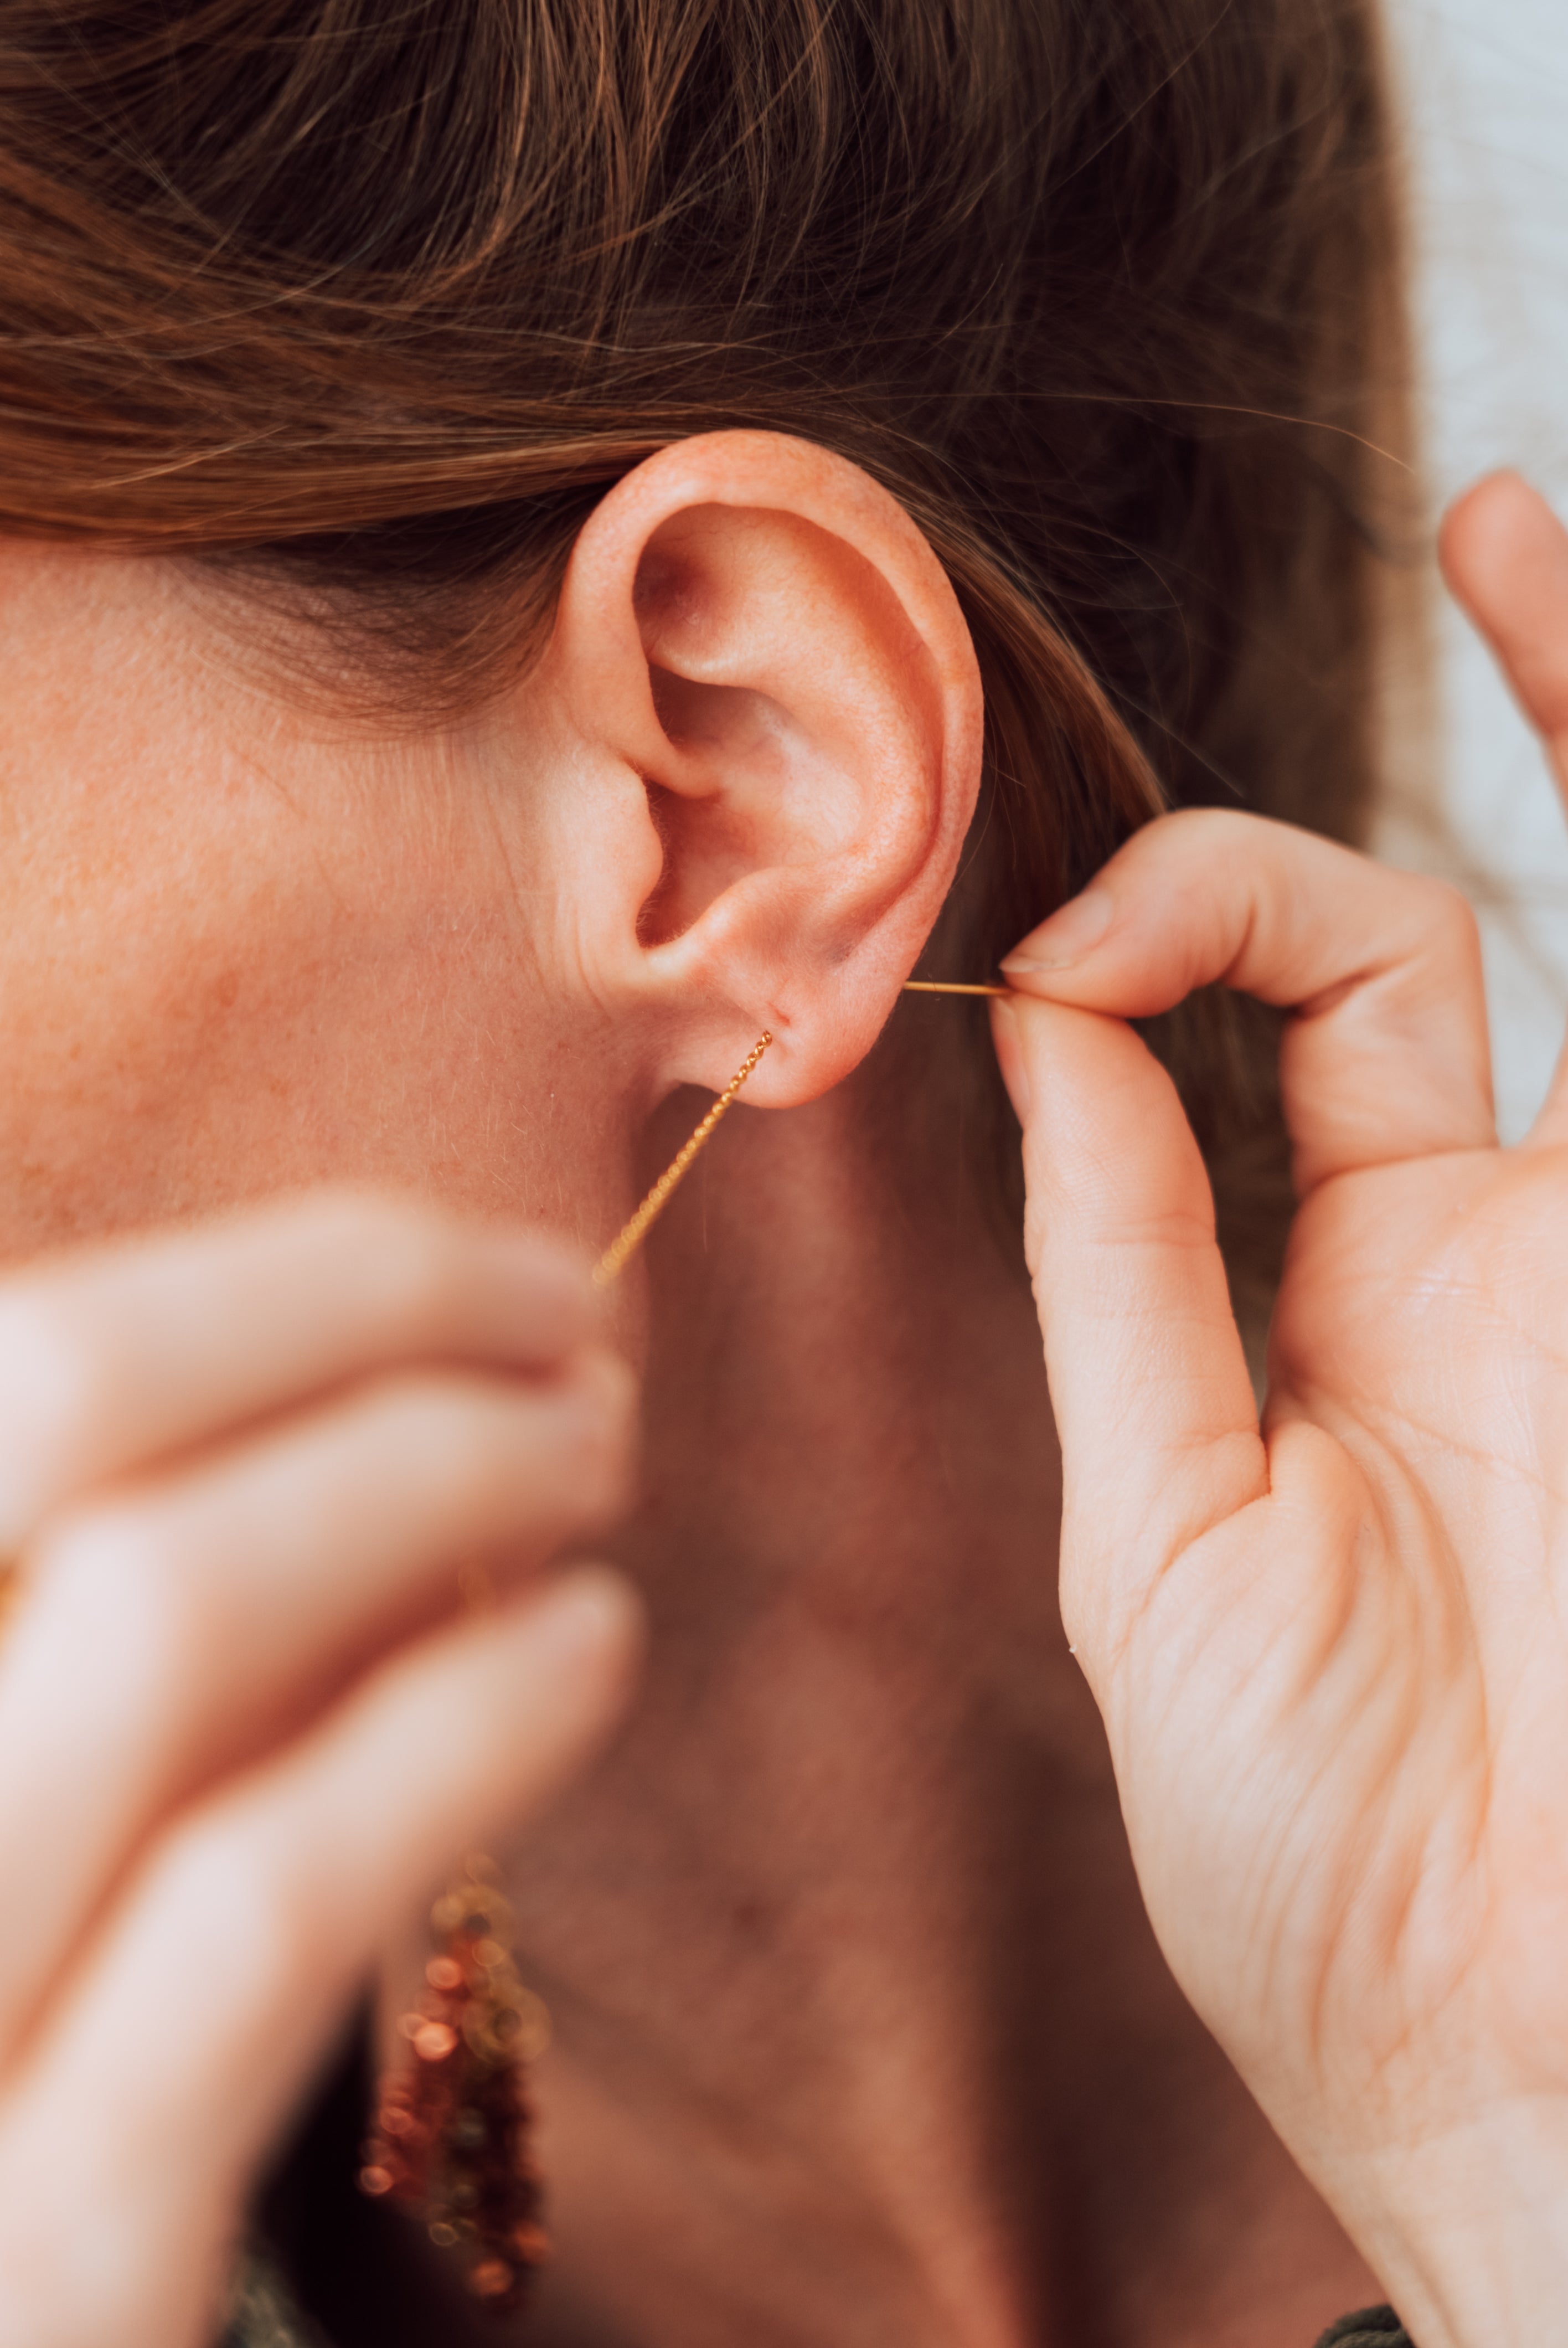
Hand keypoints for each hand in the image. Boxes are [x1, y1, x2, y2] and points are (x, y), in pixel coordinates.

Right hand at [0, 1193, 639, 2347]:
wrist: (21, 2331)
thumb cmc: (73, 2009)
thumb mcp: (87, 1776)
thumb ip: (153, 1603)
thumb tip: (383, 1386)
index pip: (33, 1356)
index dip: (292, 1275)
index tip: (494, 1275)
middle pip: (69, 1403)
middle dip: (364, 1312)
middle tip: (574, 1330)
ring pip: (167, 1612)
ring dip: (440, 1472)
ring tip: (597, 1453)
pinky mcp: (48, 2250)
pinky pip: (265, 1899)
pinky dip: (462, 1724)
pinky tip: (598, 1644)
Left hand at [993, 476, 1567, 2347]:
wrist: (1510, 2045)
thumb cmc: (1329, 1850)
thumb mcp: (1165, 1530)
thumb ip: (1126, 1269)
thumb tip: (1033, 1040)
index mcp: (1358, 1294)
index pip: (1288, 1017)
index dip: (1179, 925)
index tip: (1068, 951)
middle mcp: (1507, 1240)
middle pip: (1454, 934)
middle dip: (1464, 738)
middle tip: (1498, 520)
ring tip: (1541, 528)